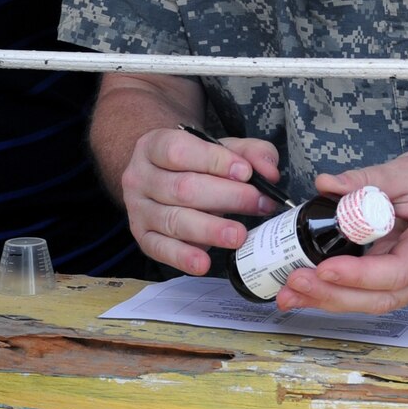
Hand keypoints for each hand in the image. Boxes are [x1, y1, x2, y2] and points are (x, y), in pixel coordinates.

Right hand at [119, 126, 281, 275]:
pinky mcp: (142, 236)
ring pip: (173, 221)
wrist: (159, 176)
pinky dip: (183, 257)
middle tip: (257, 203)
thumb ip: (249, 152)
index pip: (179, 151)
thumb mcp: (220, 148)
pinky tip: (204, 262)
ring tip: (238, 235)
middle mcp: (140, 177)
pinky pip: (160, 249)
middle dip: (225, 197)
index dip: (214, 161)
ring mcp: (138, 209)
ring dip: (210, 229)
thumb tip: (269, 172)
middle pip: (181, 188)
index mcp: (153, 146)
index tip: (245, 172)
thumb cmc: (193, 162)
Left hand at [276, 147, 407, 313]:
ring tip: (289, 295)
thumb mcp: (405, 170)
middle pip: (383, 298)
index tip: (324, 268)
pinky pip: (368, 291)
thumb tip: (325, 184)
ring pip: (373, 301)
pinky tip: (308, 290)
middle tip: (295, 282)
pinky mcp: (398, 275)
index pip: (399, 271)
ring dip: (330, 300)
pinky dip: (337, 292)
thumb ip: (365, 179)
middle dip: (336, 296)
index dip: (360, 275)